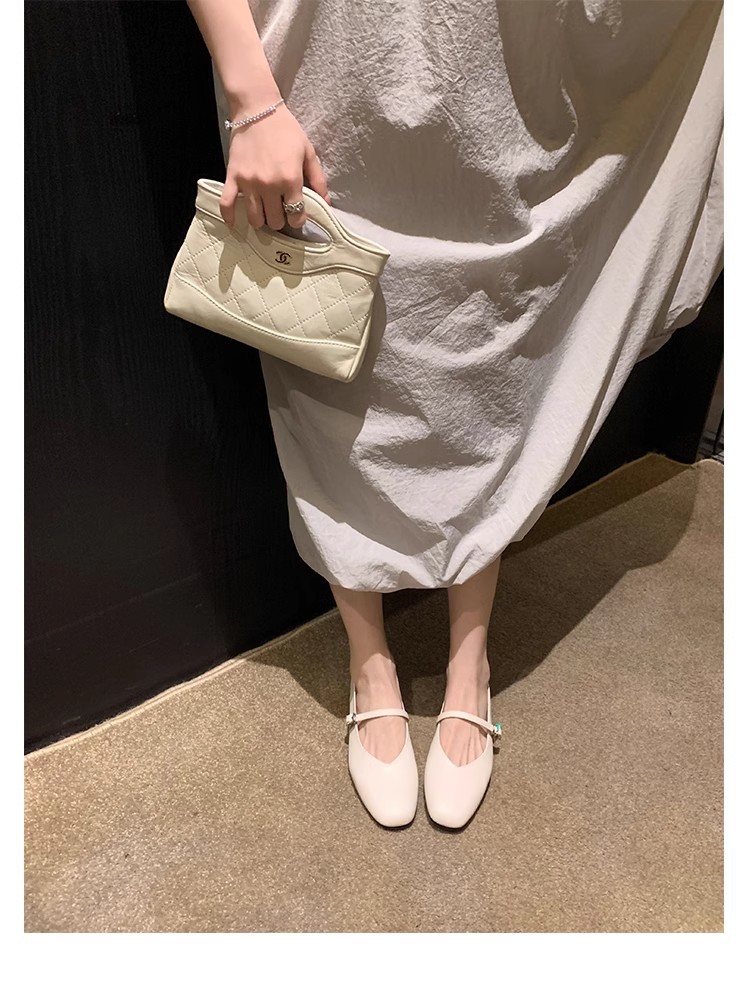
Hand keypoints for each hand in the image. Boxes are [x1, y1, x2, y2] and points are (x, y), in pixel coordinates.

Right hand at [220, 103, 331, 231]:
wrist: (258, 109)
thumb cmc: (286, 130)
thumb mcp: (308, 152)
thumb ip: (318, 179)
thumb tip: (327, 202)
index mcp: (290, 179)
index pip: (296, 216)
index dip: (298, 219)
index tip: (297, 214)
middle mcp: (270, 185)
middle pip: (275, 221)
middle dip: (280, 220)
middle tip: (280, 210)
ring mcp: (249, 183)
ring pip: (255, 219)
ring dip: (261, 220)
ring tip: (264, 211)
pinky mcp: (233, 177)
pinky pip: (227, 204)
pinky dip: (230, 217)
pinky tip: (235, 223)